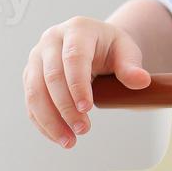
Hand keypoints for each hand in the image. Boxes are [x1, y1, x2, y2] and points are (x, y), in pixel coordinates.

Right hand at [23, 16, 150, 147]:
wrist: (95, 45)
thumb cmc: (111, 48)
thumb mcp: (126, 51)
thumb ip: (131, 66)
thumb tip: (141, 81)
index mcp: (77, 29)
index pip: (73, 58)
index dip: (78, 85)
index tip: (87, 109)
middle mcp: (51, 40)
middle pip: (51, 77)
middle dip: (66, 108)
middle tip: (83, 130)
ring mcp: (37, 57)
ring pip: (35, 92)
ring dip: (50, 120)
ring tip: (69, 141)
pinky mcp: (30, 75)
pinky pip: (31, 103)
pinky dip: (43, 123)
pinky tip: (58, 137)